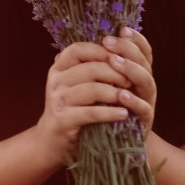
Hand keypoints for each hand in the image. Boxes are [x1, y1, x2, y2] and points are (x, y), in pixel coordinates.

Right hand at [34, 37, 134, 161]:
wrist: (53, 139)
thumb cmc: (73, 107)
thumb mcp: (76, 83)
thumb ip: (90, 66)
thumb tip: (117, 45)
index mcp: (59, 67)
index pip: (79, 49)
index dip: (102, 51)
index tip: (120, 58)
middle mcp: (55, 81)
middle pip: (91, 69)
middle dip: (116, 73)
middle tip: (131, 81)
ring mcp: (58, 100)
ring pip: (93, 89)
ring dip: (116, 93)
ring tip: (129, 97)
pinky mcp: (63, 120)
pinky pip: (92, 112)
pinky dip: (111, 112)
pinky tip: (124, 113)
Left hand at [102, 27, 155, 135]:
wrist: (116, 144)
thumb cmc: (106, 110)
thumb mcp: (104, 87)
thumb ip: (99, 69)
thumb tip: (76, 49)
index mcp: (137, 73)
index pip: (143, 50)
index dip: (135, 39)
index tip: (121, 29)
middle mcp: (145, 85)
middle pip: (144, 61)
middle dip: (127, 49)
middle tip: (109, 42)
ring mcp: (147, 102)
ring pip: (147, 81)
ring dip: (130, 69)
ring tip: (114, 61)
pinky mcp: (144, 121)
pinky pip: (144, 109)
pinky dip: (133, 101)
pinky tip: (122, 95)